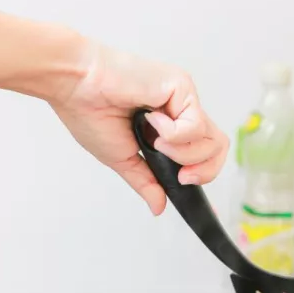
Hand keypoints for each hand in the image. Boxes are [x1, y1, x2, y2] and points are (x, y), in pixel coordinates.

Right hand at [50, 43, 228, 214]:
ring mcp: (182, 98)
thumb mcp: (123, 159)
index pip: (205, 152)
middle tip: (181, 174)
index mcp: (167, 126)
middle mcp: (179, 110)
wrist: (75, 86)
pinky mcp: (181, 85)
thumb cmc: (90, 113)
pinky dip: (173, 133)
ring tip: (155, 143)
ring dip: (184, 152)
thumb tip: (158, 207)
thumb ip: (145, 181)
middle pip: (218, 146)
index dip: (202, 172)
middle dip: (204, 169)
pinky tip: (150, 121)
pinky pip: (195, 124)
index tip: (181, 181)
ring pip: (212, 138)